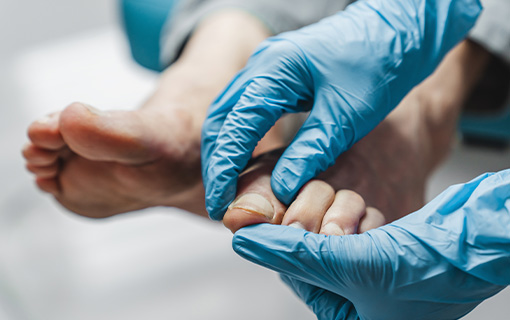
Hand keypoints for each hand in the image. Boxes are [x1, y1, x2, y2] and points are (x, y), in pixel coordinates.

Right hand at [201, 0, 480, 218]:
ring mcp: (266, 68)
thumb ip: (311, 150)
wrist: (397, 30)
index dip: (224, 169)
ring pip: (229, 115)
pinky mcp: (276, 76)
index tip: (220, 203)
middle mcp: (261, 65)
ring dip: (225, 152)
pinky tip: (247, 163)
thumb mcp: (347, 114)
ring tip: (229, 189)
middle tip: (220, 202)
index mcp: (275, 70)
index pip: (235, 126)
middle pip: (221, 119)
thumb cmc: (378, 64)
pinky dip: (241, 139)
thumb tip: (282, 189)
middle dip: (217, 163)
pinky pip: (246, 110)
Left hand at [232, 170, 509, 319]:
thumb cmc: (433, 267)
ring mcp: (372, 273)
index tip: (276, 221)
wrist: (484, 236)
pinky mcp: (384, 246)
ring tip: (365, 225)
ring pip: (330, 234)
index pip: (298, 281)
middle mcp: (362, 304)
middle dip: (321, 233)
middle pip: (312, 257)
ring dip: (343, 218)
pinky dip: (358, 213)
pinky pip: (352, 222)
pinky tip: (374, 217)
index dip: (290, 249)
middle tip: (336, 226)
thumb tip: (246, 241)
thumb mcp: (353, 264)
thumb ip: (295, 253)